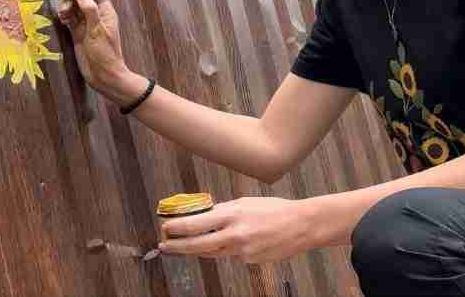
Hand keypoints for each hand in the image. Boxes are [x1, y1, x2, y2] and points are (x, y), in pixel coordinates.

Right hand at [56, 0, 126, 91]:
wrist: (103, 75)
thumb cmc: (105, 54)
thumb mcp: (97, 30)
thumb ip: (90, 10)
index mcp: (106, 11)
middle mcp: (96, 15)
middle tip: (64, 8)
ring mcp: (86, 24)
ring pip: (74, 8)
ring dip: (66, 8)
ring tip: (62, 15)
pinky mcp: (78, 33)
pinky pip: (70, 19)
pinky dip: (65, 17)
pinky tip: (62, 19)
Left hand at [158, 197, 315, 263]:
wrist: (300, 225)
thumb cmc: (275, 209)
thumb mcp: (246, 203)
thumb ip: (225, 210)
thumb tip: (204, 215)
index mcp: (233, 214)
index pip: (196, 223)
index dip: (177, 227)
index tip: (165, 227)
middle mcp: (234, 234)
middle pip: (197, 244)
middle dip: (177, 245)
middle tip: (164, 244)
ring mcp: (241, 251)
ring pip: (211, 252)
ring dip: (196, 249)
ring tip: (184, 246)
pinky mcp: (248, 261)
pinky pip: (229, 256)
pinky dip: (225, 250)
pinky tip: (231, 242)